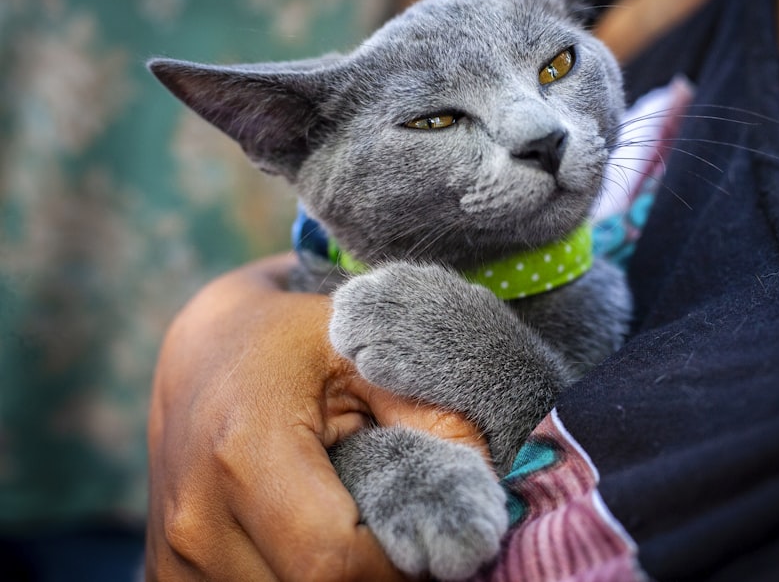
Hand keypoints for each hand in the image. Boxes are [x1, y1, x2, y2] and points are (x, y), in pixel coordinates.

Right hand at [145, 254, 486, 579]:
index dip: (401, 565)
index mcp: (242, 456)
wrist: (200, 350)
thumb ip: (430, 410)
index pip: (336, 563)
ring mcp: (175, 558)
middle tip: (400, 535)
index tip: (432, 535)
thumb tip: (486, 484)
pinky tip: (318, 545)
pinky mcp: (170, 576)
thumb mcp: (362, 349)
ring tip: (355, 530)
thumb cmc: (289, 342)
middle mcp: (195, 520)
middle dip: (374, 578)